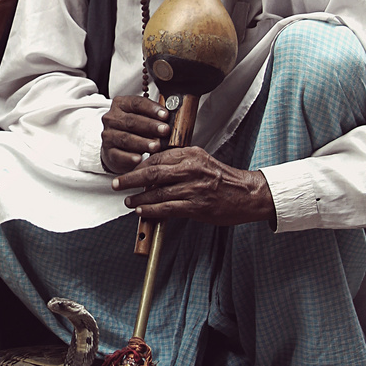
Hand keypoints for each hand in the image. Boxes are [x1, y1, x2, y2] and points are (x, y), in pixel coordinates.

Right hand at [100, 94, 168, 173]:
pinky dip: (129, 157)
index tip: (165, 115)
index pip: (136, 103)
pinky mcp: (107, 151)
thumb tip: (173, 119)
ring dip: (142, 142)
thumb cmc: (135, 130)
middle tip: (165, 131)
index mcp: (121, 104)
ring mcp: (108, 135)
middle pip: (131, 121)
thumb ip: (154, 116)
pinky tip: (139, 158)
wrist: (117, 147)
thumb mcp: (143, 118)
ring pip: (125, 138)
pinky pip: (118, 154)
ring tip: (156, 146)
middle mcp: (111, 118)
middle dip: (150, 126)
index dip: (151, 109)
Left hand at [112, 145, 276, 226]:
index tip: (127, 171)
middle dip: (130, 180)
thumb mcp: (201, 161)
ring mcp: (194, 188)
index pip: (157, 157)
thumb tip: (152, 168)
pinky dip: (152, 210)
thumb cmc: (222, 178)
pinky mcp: (197, 206)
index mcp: (191, 154)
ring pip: (158, 192)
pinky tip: (143, 211)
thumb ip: (178, 162)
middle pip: (153, 173)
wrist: (248, 194)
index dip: (138, 166)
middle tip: (117, 184)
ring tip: (128, 201)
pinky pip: (168, 208)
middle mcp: (191, 169)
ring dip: (139, 198)